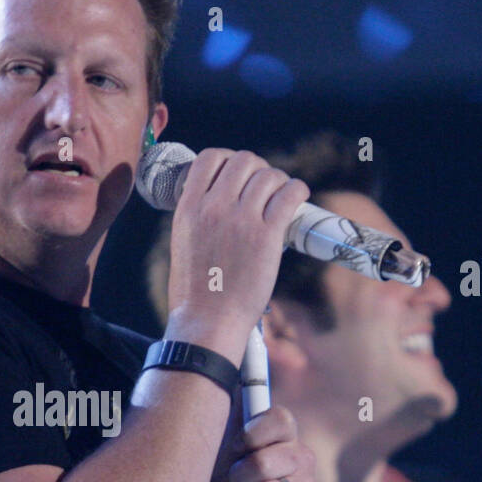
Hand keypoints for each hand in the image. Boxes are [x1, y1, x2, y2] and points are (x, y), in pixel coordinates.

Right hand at [166, 149, 309, 335]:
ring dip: (278, 181)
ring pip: (268, 175)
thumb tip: (221, 202)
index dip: (228, 160)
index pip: (210, 158)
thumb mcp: (184, 243)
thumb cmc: (195, 293)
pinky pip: (289, 194)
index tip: (237, 175)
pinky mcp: (266, 235)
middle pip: (244, 160)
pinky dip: (297, 190)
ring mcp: (241, 220)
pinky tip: (297, 197)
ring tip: (280, 197)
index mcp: (188, 208)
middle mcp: (214, 207)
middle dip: (257, 169)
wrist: (206, 322)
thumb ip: (199, 217)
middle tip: (262, 189)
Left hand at [208, 405, 318, 481]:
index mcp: (284, 433)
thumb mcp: (226, 449)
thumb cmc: (237, 478)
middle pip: (262, 462)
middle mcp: (301, 456)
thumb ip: (227, 419)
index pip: (279, 419)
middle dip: (236, 478)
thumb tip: (218, 383)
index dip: (251, 435)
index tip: (236, 448)